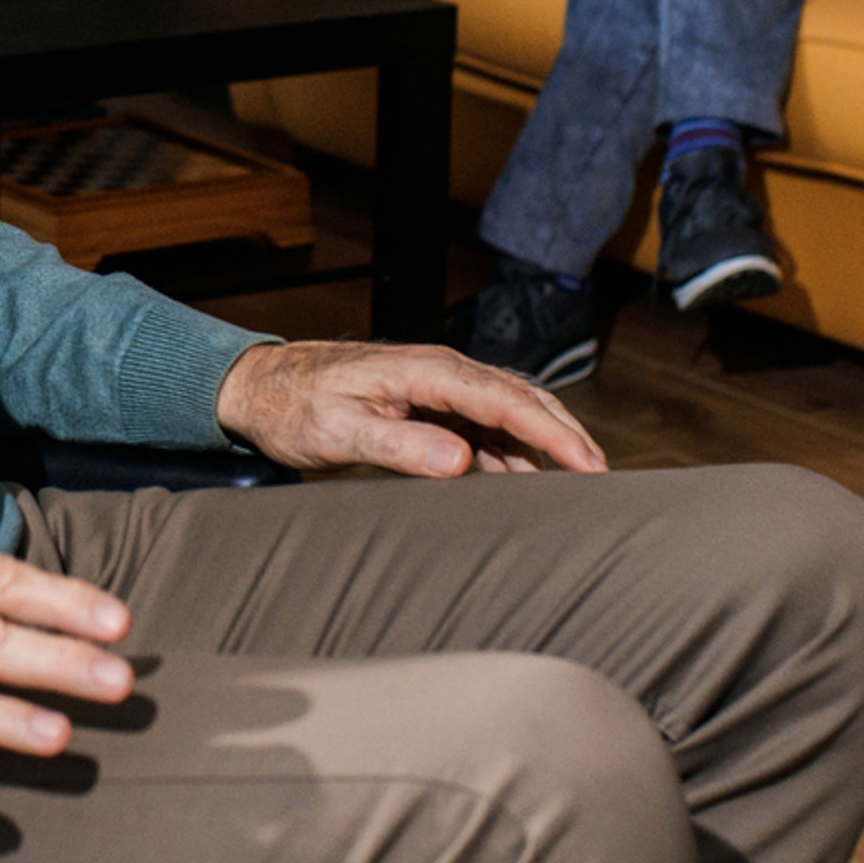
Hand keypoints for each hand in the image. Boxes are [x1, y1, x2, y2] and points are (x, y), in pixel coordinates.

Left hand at [215, 339, 608, 476]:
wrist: (262, 387)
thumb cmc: (293, 406)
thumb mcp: (338, 431)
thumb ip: (398, 446)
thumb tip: (461, 462)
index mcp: (424, 371)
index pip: (504, 399)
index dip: (551, 432)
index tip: (587, 464)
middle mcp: (440, 372)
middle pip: (521, 399)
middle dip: (565, 437)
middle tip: (601, 481)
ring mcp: (438, 388)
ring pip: (509, 414)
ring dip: (543, 448)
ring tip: (574, 492)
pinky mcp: (431, 406)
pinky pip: (485, 428)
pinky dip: (512, 455)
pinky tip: (524, 486)